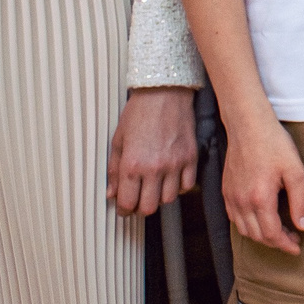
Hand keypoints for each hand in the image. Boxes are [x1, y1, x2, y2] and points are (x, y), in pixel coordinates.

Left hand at [107, 87, 199, 216]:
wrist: (164, 93)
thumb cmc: (139, 113)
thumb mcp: (118, 141)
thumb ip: (114, 170)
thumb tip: (112, 193)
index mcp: (132, 165)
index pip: (128, 203)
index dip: (124, 210)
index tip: (124, 207)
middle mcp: (154, 168)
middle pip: (149, 207)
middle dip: (141, 207)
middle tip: (138, 200)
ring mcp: (175, 164)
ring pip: (169, 199)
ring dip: (160, 197)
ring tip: (155, 187)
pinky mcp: (191, 158)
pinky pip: (187, 185)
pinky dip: (179, 187)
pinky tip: (171, 178)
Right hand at [225, 111, 303, 254]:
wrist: (248, 125)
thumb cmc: (274, 144)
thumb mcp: (295, 171)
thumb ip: (301, 201)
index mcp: (260, 199)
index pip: (272, 234)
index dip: (286, 245)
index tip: (298, 247)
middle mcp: (242, 202)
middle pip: (257, 236)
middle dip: (276, 243)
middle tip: (293, 239)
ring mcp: (231, 197)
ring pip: (244, 229)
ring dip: (261, 236)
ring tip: (279, 231)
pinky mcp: (226, 190)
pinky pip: (234, 218)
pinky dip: (247, 225)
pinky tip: (260, 219)